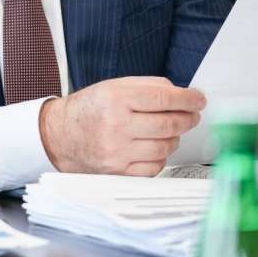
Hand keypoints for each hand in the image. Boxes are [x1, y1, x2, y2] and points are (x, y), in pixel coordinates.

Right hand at [39, 77, 204, 175]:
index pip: (163, 98)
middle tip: (191, 115)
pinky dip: (160, 156)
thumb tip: (180, 94)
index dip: (188, 99)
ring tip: (167, 130)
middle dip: (188, 118)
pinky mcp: (118, 170)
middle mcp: (115, 125)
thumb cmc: (88, 110)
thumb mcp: (112, 87)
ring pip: (166, 146)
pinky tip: (152, 146)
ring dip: (173, 137)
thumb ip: (147, 86)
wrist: (59, 135)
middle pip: (169, 124)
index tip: (198, 99)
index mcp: (114, 99)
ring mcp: (117, 150)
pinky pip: (155, 166)